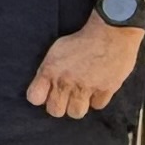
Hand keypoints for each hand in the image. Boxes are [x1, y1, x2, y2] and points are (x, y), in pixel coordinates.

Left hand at [27, 14, 144, 119]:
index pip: (34, 97)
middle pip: (55, 111)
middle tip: (65, 97)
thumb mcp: (57, 50)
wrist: (110, 32)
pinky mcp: (105, 90)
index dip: (40, 97)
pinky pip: (97, 106)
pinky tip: (97, 89)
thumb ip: (49, 69)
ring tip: (81, 96)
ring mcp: (86, 88)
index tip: (46, 94)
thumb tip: (45, 85)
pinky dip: (97, 99)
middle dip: (59, 105)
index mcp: (50, 70)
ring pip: (76, 113)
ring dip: (78, 106)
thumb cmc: (83, 38)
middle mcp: (66, 82)